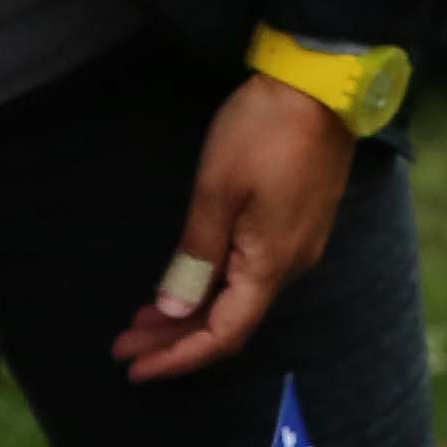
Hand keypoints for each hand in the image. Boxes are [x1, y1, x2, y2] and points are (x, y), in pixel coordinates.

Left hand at [113, 74, 353, 382]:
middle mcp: (291, 263)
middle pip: (227, 320)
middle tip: (122, 346)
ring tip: (140, 321)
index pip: (223, 334)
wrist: (324, 78)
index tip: (135, 369)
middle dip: (172, 339)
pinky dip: (210, 287)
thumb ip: (196, 257)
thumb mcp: (216, 192)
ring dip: (187, 313)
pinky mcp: (294, 222)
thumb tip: (175, 310)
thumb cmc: (266, 129)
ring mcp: (296, 242)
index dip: (178, 358)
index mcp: (272, 263)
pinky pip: (248, 272)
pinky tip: (180, 287)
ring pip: (235, 297)